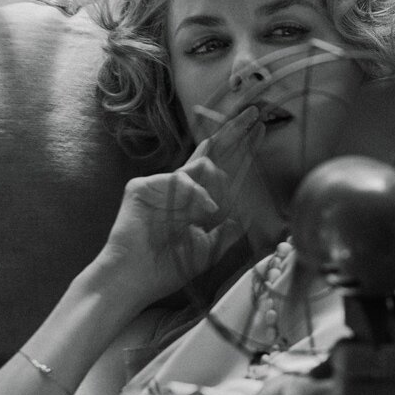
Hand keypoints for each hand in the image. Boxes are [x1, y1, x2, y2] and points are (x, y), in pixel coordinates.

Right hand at [96, 106, 264, 307]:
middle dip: (235, 133)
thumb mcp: (209, 249)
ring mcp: (160, 185)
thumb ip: (228, 230)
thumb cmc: (167, 268)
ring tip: (214, 209)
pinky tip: (207, 210)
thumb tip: (248, 213)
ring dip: (218, 183)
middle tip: (255, 113)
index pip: (223, 168)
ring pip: (201, 166)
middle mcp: (179, 188)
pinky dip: (200, 196)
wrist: (133, 280)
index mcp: (194, 201)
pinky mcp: (143, 187)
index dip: (242, 151)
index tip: (261, 132)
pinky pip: (182, 181)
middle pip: (211, 153)